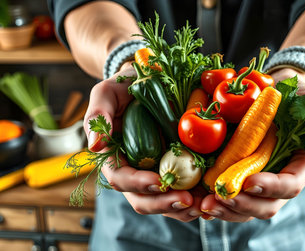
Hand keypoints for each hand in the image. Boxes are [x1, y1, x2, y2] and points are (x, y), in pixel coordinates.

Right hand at [84, 63, 202, 221]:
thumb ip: (98, 116)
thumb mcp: (107, 93)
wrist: (148, 81)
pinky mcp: (176, 171)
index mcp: (114, 158)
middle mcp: (134, 171)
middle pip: (143, 199)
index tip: (158, 181)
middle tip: (186, 201)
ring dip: (182, 209)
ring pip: (165, 203)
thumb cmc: (125, 88)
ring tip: (202, 205)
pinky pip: (183, 193)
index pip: (121, 179)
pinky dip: (195, 200)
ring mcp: (156, 173)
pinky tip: (209, 199)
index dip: (137, 184)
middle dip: (164, 204)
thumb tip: (95, 146)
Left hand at [199, 68, 304, 221]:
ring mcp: (258, 185)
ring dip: (225, 211)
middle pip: (267, 206)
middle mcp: (279, 183)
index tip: (249, 183)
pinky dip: (215, 205)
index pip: (290, 185)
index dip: (271, 187)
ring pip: (246, 209)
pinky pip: (229, 202)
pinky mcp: (239, 183)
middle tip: (221, 198)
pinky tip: (198, 205)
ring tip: (205, 205)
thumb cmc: (295, 98)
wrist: (274, 95)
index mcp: (300, 168)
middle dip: (244, 205)